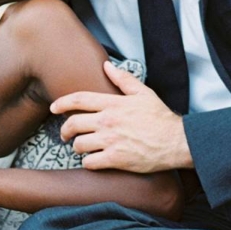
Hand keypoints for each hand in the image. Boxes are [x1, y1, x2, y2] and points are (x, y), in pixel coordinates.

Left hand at [52, 62, 192, 171]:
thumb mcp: (143, 93)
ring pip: (79, 145)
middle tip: (65, 135)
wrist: (176, 142)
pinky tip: (93, 161)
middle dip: (65, 130)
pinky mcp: (116, 160)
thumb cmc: (160, 118)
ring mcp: (111, 141)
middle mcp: (108, 121)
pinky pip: (90, 163)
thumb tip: (106, 66)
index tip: (54, 107)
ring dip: (77, 148)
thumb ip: (123, 79)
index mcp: (113, 104)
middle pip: (73, 124)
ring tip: (82, 148)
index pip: (79, 99)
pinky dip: (87, 163)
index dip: (62, 103)